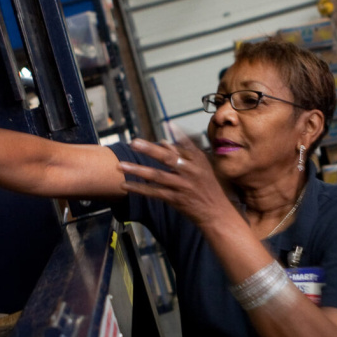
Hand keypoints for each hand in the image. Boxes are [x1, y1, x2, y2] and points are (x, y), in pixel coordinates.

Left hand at [118, 129, 232, 228]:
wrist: (216, 212)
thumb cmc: (207, 187)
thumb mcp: (201, 168)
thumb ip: (183, 154)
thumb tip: (163, 141)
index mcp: (198, 161)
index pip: (186, 145)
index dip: (177, 135)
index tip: (167, 124)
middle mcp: (190, 172)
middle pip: (168, 158)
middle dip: (150, 150)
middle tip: (134, 143)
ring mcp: (182, 186)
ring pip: (157, 176)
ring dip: (137, 170)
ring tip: (121, 166)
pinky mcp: (175, 199)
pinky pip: (154, 193)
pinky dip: (139, 189)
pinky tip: (125, 186)